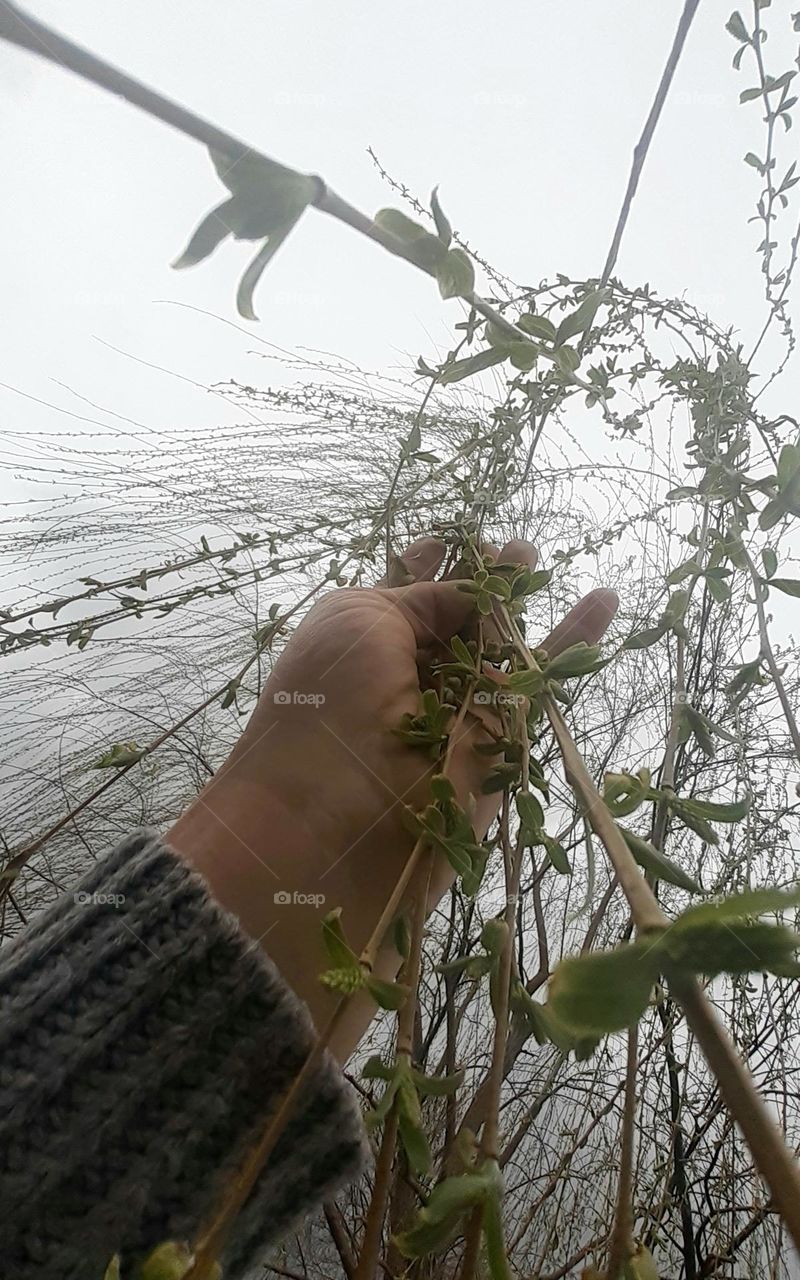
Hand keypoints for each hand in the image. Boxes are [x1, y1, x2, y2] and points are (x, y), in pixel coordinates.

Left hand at [169, 538, 616, 1057]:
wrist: (333, 819)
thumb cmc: (326, 702)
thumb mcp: (360, 617)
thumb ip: (421, 595)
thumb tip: (466, 592)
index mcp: (362, 641)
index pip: (402, 595)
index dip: (428, 564)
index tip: (452, 537)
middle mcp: (408, 674)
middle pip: (457, 619)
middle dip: (485, 582)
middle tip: (519, 549)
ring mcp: (456, 709)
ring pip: (502, 647)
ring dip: (526, 604)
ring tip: (544, 558)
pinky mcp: (501, 741)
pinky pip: (542, 686)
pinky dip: (575, 643)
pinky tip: (603, 601)